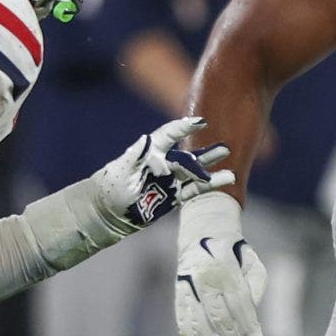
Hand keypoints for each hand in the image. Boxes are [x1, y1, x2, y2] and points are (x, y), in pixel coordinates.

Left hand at [94, 116, 234, 232]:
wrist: (107, 212)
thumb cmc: (110, 187)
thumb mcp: (121, 169)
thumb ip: (136, 154)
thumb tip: (146, 138)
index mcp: (150, 153)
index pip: (169, 136)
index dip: (184, 128)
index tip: (200, 122)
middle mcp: (163, 164)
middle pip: (188, 156)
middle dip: (206, 152)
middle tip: (224, 147)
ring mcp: (170, 180)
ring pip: (195, 171)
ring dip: (211, 166)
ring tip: (228, 160)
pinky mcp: (174, 196)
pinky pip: (194, 189)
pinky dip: (209, 185)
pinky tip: (226, 178)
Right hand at [175, 191, 269, 335]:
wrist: (201, 234)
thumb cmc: (236, 253)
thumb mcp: (253, 263)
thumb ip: (255, 289)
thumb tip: (253, 326)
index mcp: (224, 268)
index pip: (240, 306)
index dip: (250, 330)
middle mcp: (202, 279)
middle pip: (220, 319)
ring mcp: (186, 289)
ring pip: (199, 326)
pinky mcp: (178, 298)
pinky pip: (184, 325)